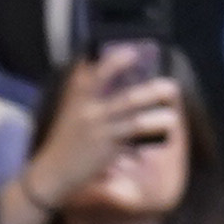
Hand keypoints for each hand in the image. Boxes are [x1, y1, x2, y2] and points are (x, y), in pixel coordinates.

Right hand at [16, 57, 182, 222]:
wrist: (51, 172)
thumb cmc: (66, 138)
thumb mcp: (70, 110)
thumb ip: (86, 91)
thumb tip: (111, 76)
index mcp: (77, 95)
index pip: (96, 72)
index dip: (116, 60)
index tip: (134, 51)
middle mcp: (87, 111)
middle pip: (126, 98)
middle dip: (152, 91)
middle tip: (172, 87)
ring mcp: (97, 130)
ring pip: (134, 123)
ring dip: (156, 118)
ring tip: (173, 117)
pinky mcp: (104, 150)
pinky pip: (131, 142)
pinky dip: (146, 139)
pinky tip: (160, 136)